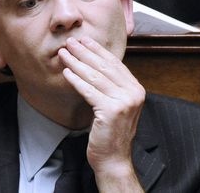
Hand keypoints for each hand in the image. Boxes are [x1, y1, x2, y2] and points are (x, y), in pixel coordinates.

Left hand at [58, 36, 144, 191]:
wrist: (114, 159)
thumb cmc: (110, 133)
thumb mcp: (116, 105)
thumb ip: (112, 87)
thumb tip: (94, 65)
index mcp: (136, 89)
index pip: (115, 64)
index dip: (98, 50)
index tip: (84, 40)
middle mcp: (134, 93)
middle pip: (104, 67)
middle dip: (85, 52)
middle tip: (70, 42)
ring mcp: (124, 102)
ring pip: (95, 77)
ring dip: (77, 63)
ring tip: (63, 53)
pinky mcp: (111, 110)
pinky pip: (89, 91)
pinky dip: (76, 80)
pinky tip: (66, 72)